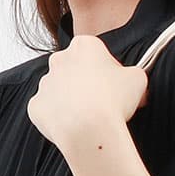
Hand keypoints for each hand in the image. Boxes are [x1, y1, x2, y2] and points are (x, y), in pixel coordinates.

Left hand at [27, 34, 148, 159]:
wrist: (89, 130)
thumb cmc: (112, 102)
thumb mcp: (138, 79)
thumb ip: (133, 73)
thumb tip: (131, 79)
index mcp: (84, 46)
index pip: (97, 54)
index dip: (109, 72)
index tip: (116, 88)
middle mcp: (60, 59)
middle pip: (75, 70)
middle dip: (87, 85)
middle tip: (102, 104)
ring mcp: (45, 83)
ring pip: (60, 91)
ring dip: (71, 102)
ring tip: (88, 119)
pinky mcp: (36, 106)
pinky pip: (47, 111)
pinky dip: (58, 119)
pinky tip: (72, 127)